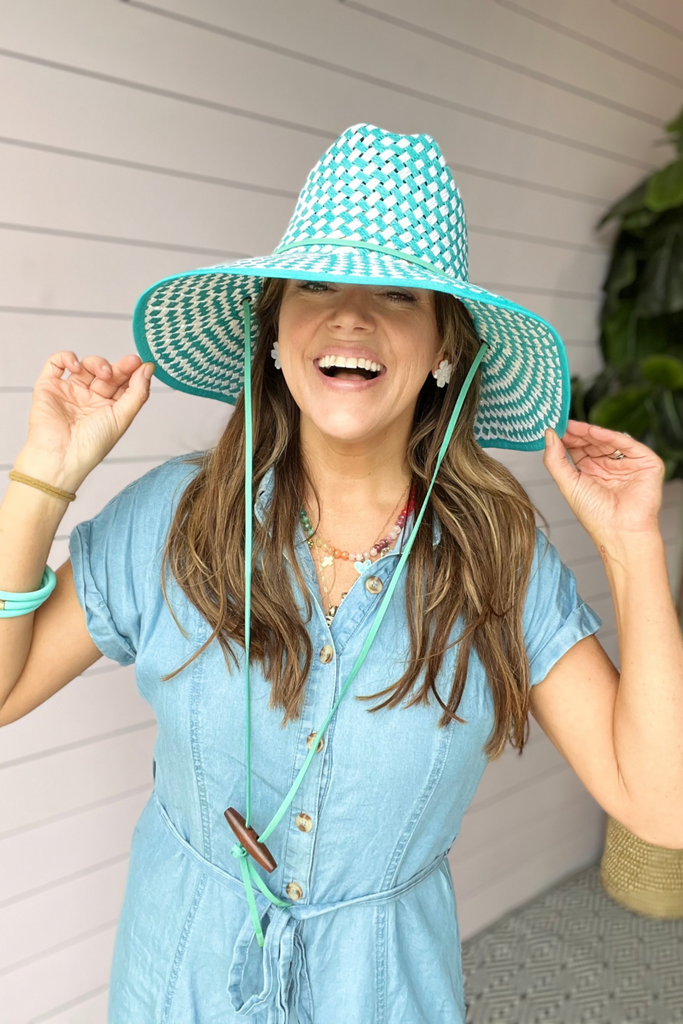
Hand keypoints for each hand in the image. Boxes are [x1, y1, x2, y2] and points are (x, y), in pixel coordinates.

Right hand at [18, 351, 154, 490]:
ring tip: (104, 373)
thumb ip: (137, 392)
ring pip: (85, 366)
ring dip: (97, 363)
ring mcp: (69, 392)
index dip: (133, 372)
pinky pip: (56, 364)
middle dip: (119, 366)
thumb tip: (148, 368)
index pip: (123, 384)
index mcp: (108, 408)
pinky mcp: (49, 387)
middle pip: (107, 373)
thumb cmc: (92, 445)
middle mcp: (89, 399)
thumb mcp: (122, 417)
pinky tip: (76, 366)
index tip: (142, 364)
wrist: (61, 456)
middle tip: (130, 362)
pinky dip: (66, 358)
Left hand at [543, 419, 665, 542]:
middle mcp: (608, 466)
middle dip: (576, 433)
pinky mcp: (645, 462)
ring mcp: (626, 463)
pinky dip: (610, 436)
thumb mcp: (568, 484)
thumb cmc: (596, 515)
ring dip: (590, 432)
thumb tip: (548, 435)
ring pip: (607, 440)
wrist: (620, 531)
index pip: (577, 448)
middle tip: (561, 422)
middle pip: (591, 442)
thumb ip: (555, 460)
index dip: (565, 437)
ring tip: (573, 426)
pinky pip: (626, 444)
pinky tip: (593, 432)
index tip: (552, 426)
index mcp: (590, 472)